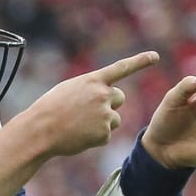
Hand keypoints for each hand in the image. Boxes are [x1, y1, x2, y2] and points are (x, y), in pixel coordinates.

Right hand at [24, 51, 159, 158]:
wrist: (41, 130)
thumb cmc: (50, 109)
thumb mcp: (69, 89)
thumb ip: (90, 88)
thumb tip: (105, 97)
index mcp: (93, 80)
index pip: (121, 68)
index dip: (140, 61)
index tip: (155, 56)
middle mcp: (103, 94)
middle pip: (120, 98)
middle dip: (110, 104)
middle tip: (89, 112)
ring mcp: (105, 114)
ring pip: (114, 119)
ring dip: (102, 123)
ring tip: (80, 125)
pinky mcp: (104, 133)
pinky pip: (106, 136)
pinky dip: (95, 138)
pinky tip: (79, 136)